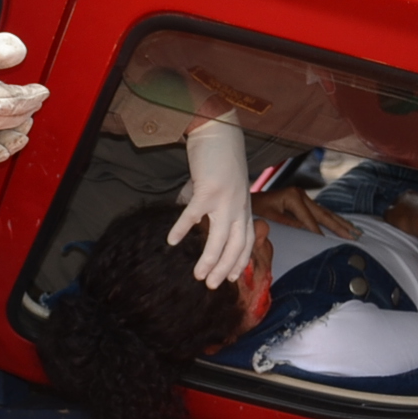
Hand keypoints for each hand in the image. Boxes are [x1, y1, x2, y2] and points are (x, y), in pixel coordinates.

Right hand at [171, 117, 251, 287]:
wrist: (219, 132)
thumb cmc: (219, 159)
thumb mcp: (220, 186)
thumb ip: (206, 203)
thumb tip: (185, 214)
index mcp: (244, 207)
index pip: (246, 241)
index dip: (240, 262)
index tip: (232, 279)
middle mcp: (239, 207)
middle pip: (236, 246)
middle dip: (224, 269)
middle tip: (212, 285)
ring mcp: (226, 200)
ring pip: (220, 239)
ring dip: (209, 260)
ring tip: (198, 275)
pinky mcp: (209, 190)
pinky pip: (194, 215)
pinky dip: (182, 229)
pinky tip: (171, 241)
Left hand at [252, 184, 355, 239]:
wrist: (250, 200)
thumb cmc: (256, 209)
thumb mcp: (271, 217)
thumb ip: (290, 223)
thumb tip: (310, 232)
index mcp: (293, 196)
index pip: (310, 219)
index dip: (319, 232)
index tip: (331, 244)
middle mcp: (301, 194)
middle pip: (324, 214)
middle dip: (340, 226)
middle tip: (355, 236)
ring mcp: (303, 196)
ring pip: (326, 212)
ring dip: (341, 223)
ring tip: (356, 232)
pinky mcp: (304, 200)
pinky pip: (321, 212)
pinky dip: (333, 219)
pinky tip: (345, 226)